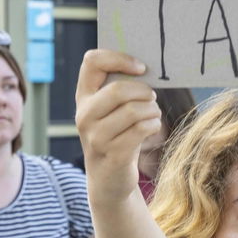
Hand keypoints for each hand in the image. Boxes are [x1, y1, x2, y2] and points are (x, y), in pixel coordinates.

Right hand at [75, 50, 161, 201]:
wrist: (109, 179)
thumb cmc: (116, 136)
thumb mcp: (110, 111)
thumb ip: (120, 90)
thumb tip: (145, 67)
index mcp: (83, 97)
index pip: (92, 62)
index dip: (119, 58)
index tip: (141, 68)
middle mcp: (84, 116)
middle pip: (117, 90)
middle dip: (143, 91)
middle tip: (152, 97)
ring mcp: (96, 137)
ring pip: (133, 111)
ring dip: (152, 110)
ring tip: (153, 114)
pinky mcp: (113, 155)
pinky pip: (141, 130)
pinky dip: (153, 125)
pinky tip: (153, 127)